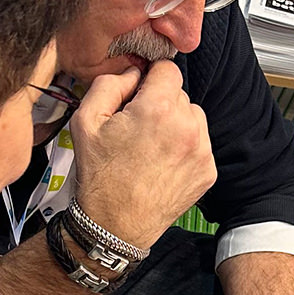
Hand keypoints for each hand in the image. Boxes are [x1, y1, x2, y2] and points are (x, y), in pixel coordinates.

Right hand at [71, 61, 215, 249]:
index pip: (167, 69)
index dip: (149, 78)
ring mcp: (201, 151)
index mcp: (158, 109)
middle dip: (160, 104)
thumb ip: (110, 83)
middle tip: (137, 129)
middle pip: (179, 94)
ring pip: (193, 117)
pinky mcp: (208, 171)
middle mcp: (187, 127)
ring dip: (175, 124)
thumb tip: (134, 73)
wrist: (116, 225)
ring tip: (151, 148)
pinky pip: (199, 143)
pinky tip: (162, 163)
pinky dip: (184, 148)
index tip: (139, 94)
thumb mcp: (85, 120)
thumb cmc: (100, 176)